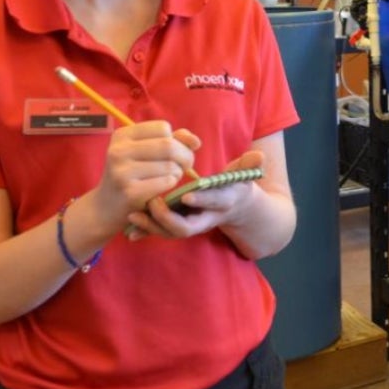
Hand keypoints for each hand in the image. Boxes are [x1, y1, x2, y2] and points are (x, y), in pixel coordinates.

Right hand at [88, 121, 200, 233]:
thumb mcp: (145, 152)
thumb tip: (196, 142)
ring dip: (178, 173)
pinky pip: (167, 182)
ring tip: (170, 178)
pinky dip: (171, 184)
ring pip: (170, 165)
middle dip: (185, 156)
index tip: (175, 153)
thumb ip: (173, 141)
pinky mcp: (130, 192)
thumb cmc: (131, 176)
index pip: (163, 127)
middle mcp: (118, 150)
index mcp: (122, 135)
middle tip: (185, 167)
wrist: (105, 207)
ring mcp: (122, 172)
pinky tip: (162, 189)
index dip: (176, 140)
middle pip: (169, 145)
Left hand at [125, 149, 264, 239]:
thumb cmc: (237, 186)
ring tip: (135, 213)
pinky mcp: (179, 226)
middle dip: (169, 219)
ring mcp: (192, 224)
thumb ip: (249, 166)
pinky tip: (129, 231)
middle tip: (153, 203)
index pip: (216, 203)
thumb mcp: (245, 175)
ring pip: (171, 232)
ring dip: (152, 226)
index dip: (203, 199)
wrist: (236, 210)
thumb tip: (259, 156)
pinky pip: (162, 232)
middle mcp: (207, 217)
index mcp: (225, 202)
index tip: (187, 194)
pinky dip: (146, 232)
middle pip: (188, 227)